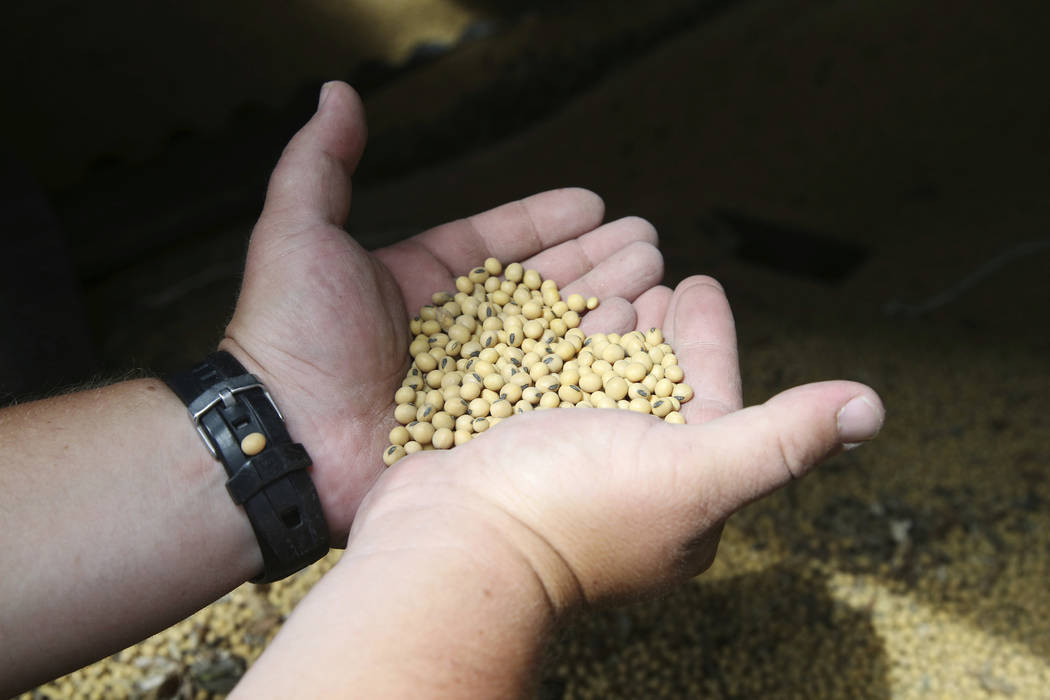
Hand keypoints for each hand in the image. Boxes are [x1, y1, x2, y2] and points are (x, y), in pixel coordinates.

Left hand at [220, 81, 664, 543]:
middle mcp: (455, 333)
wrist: (286, 438)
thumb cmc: (289, 336)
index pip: (498, 244)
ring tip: (655, 276)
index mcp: (420, 284)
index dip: (546, 222)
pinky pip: (552, 393)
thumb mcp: (298, 232)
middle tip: (647, 241)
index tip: (593, 203)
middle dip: (596, 260)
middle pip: (539, 288)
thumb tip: (336, 92)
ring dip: (607, 303)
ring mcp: (476, 382)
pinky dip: (594, 367)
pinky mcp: (491, 429)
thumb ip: (321, 163)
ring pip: (555, 336)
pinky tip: (635, 338)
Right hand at [347, 277, 884, 609]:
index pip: (708, 397)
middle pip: (651, 383)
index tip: (700, 283)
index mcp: (679, 491)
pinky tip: (543, 308)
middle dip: (656, 325)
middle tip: (656, 268)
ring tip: (608, 278)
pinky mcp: (511, 446)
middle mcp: (625, 479)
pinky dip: (550, 340)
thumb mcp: (691, 473)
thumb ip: (778, 439)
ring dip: (605, 325)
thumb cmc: (571, 513)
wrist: (448, 545)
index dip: (708, 339)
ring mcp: (563, 462)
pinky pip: (542, 379)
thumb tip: (870, 408)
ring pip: (595, 377)